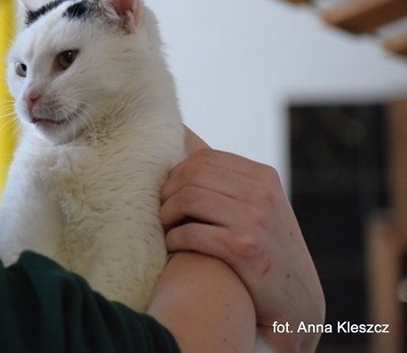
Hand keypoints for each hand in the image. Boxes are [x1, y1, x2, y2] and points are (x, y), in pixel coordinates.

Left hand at [159, 128, 324, 352]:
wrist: (298, 305)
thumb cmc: (268, 253)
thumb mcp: (261, 208)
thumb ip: (232, 185)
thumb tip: (185, 153)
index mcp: (263, 177)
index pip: (203, 158)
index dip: (175, 173)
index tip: (167, 192)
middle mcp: (261, 194)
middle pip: (191, 175)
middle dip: (167, 192)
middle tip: (161, 211)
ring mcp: (254, 220)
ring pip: (188, 199)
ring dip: (166, 214)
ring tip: (164, 227)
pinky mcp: (244, 249)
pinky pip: (191, 232)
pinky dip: (174, 238)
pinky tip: (172, 246)